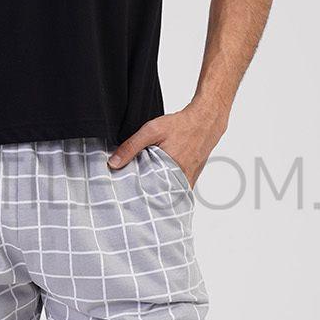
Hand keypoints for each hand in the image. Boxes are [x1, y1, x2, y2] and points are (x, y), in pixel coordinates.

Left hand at [106, 107, 222, 190]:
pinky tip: (160, 184)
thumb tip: (113, 163)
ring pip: (170, 193)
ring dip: (159, 193)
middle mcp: (182, 178)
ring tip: (146, 194)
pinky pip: (179, 188)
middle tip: (134, 198)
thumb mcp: (151, 131)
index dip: (138, 196)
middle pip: (160, 195)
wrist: (206, 121)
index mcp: (171, 169)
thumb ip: (131, 147)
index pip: (150, 192)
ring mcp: (189, 179)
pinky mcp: (193, 177)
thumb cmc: (181, 125)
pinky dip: (170, 188)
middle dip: (147, 197)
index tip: (127, 198)